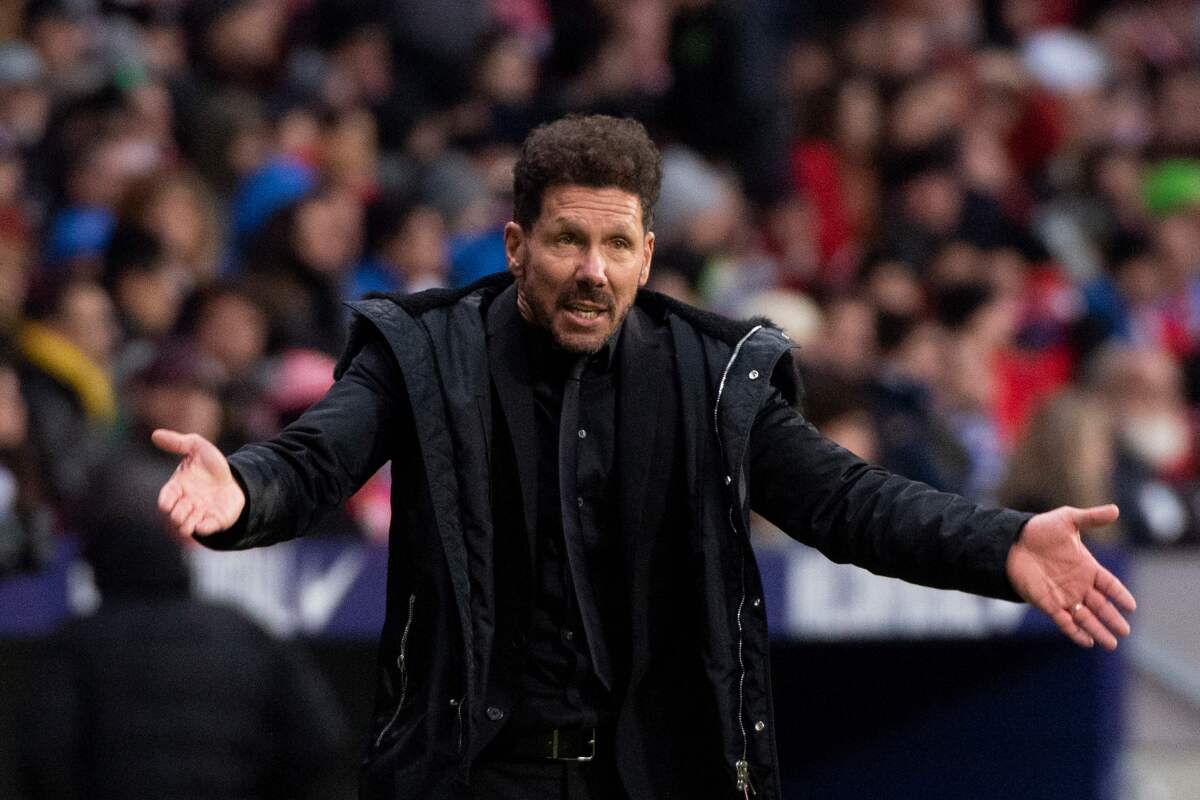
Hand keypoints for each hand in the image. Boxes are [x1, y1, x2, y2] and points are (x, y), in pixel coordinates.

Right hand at [152, 429, 244, 539]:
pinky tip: (204, 524)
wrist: (235, 479)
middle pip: (174, 516)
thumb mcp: (198, 447)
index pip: (165, 498)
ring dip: (187, 524)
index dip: (165, 501)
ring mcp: (199, 514)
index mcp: (177, 487)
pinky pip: (205, 530)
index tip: (167, 502)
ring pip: (185, 527)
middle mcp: (185, 503)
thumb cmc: (211, 464)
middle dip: (178, 513)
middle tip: (188, 504)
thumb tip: (155, 434)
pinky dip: (203, 529)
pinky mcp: (213, 522)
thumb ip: (178, 442)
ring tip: (196, 513)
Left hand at [1006, 504, 1135, 649]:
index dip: (1120, 595)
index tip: (1132, 606)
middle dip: (1112, 619)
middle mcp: (1078, 584)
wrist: (1011, 540)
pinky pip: (1063, 621)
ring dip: (1097, 630)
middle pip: (1100, 605)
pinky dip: (1074, 631)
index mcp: (1087, 567)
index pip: (1110, 584)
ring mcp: (1063, 595)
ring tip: (1111, 644)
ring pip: (1085, 617)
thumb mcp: (1067, 519)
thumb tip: (1116, 510)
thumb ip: (1091, 518)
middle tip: (1125, 631)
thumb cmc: (1040, 529)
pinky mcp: (1046, 602)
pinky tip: (1086, 641)